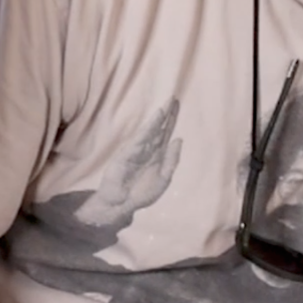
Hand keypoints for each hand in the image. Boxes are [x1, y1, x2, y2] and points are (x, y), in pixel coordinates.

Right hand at [77, 101, 182, 227]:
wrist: (122, 204)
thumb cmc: (142, 193)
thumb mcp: (164, 179)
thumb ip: (172, 160)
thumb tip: (179, 139)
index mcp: (158, 155)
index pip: (166, 134)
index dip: (172, 120)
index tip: (177, 105)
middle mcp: (148, 149)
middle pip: (159, 129)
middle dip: (166, 115)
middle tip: (173, 98)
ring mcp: (137, 151)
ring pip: (149, 132)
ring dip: (157, 120)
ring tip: (165, 107)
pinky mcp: (127, 155)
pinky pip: (139, 141)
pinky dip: (146, 130)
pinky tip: (153, 121)